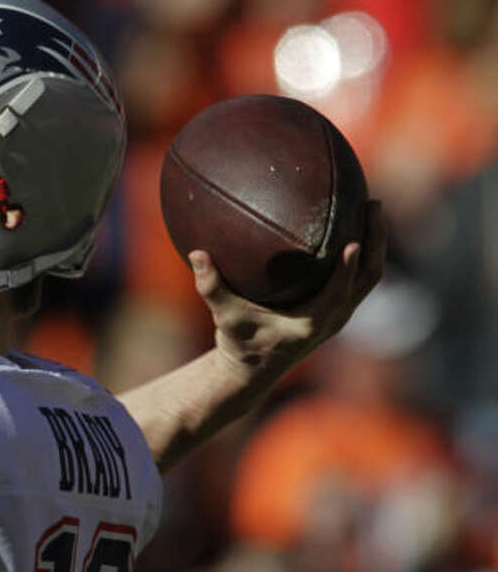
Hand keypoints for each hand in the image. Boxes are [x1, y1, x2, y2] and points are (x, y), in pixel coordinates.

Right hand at [193, 198, 385, 381]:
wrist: (254, 367)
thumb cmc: (240, 341)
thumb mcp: (224, 316)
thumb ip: (211, 286)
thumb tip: (196, 252)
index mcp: (312, 323)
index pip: (339, 292)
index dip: (349, 268)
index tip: (355, 241)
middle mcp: (334, 318)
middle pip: (369, 278)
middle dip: (375, 241)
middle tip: (373, 203)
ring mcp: (340, 314)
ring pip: (370, 276)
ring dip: (375, 243)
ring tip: (372, 206)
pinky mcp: (337, 308)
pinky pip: (359, 276)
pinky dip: (363, 252)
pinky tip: (354, 224)